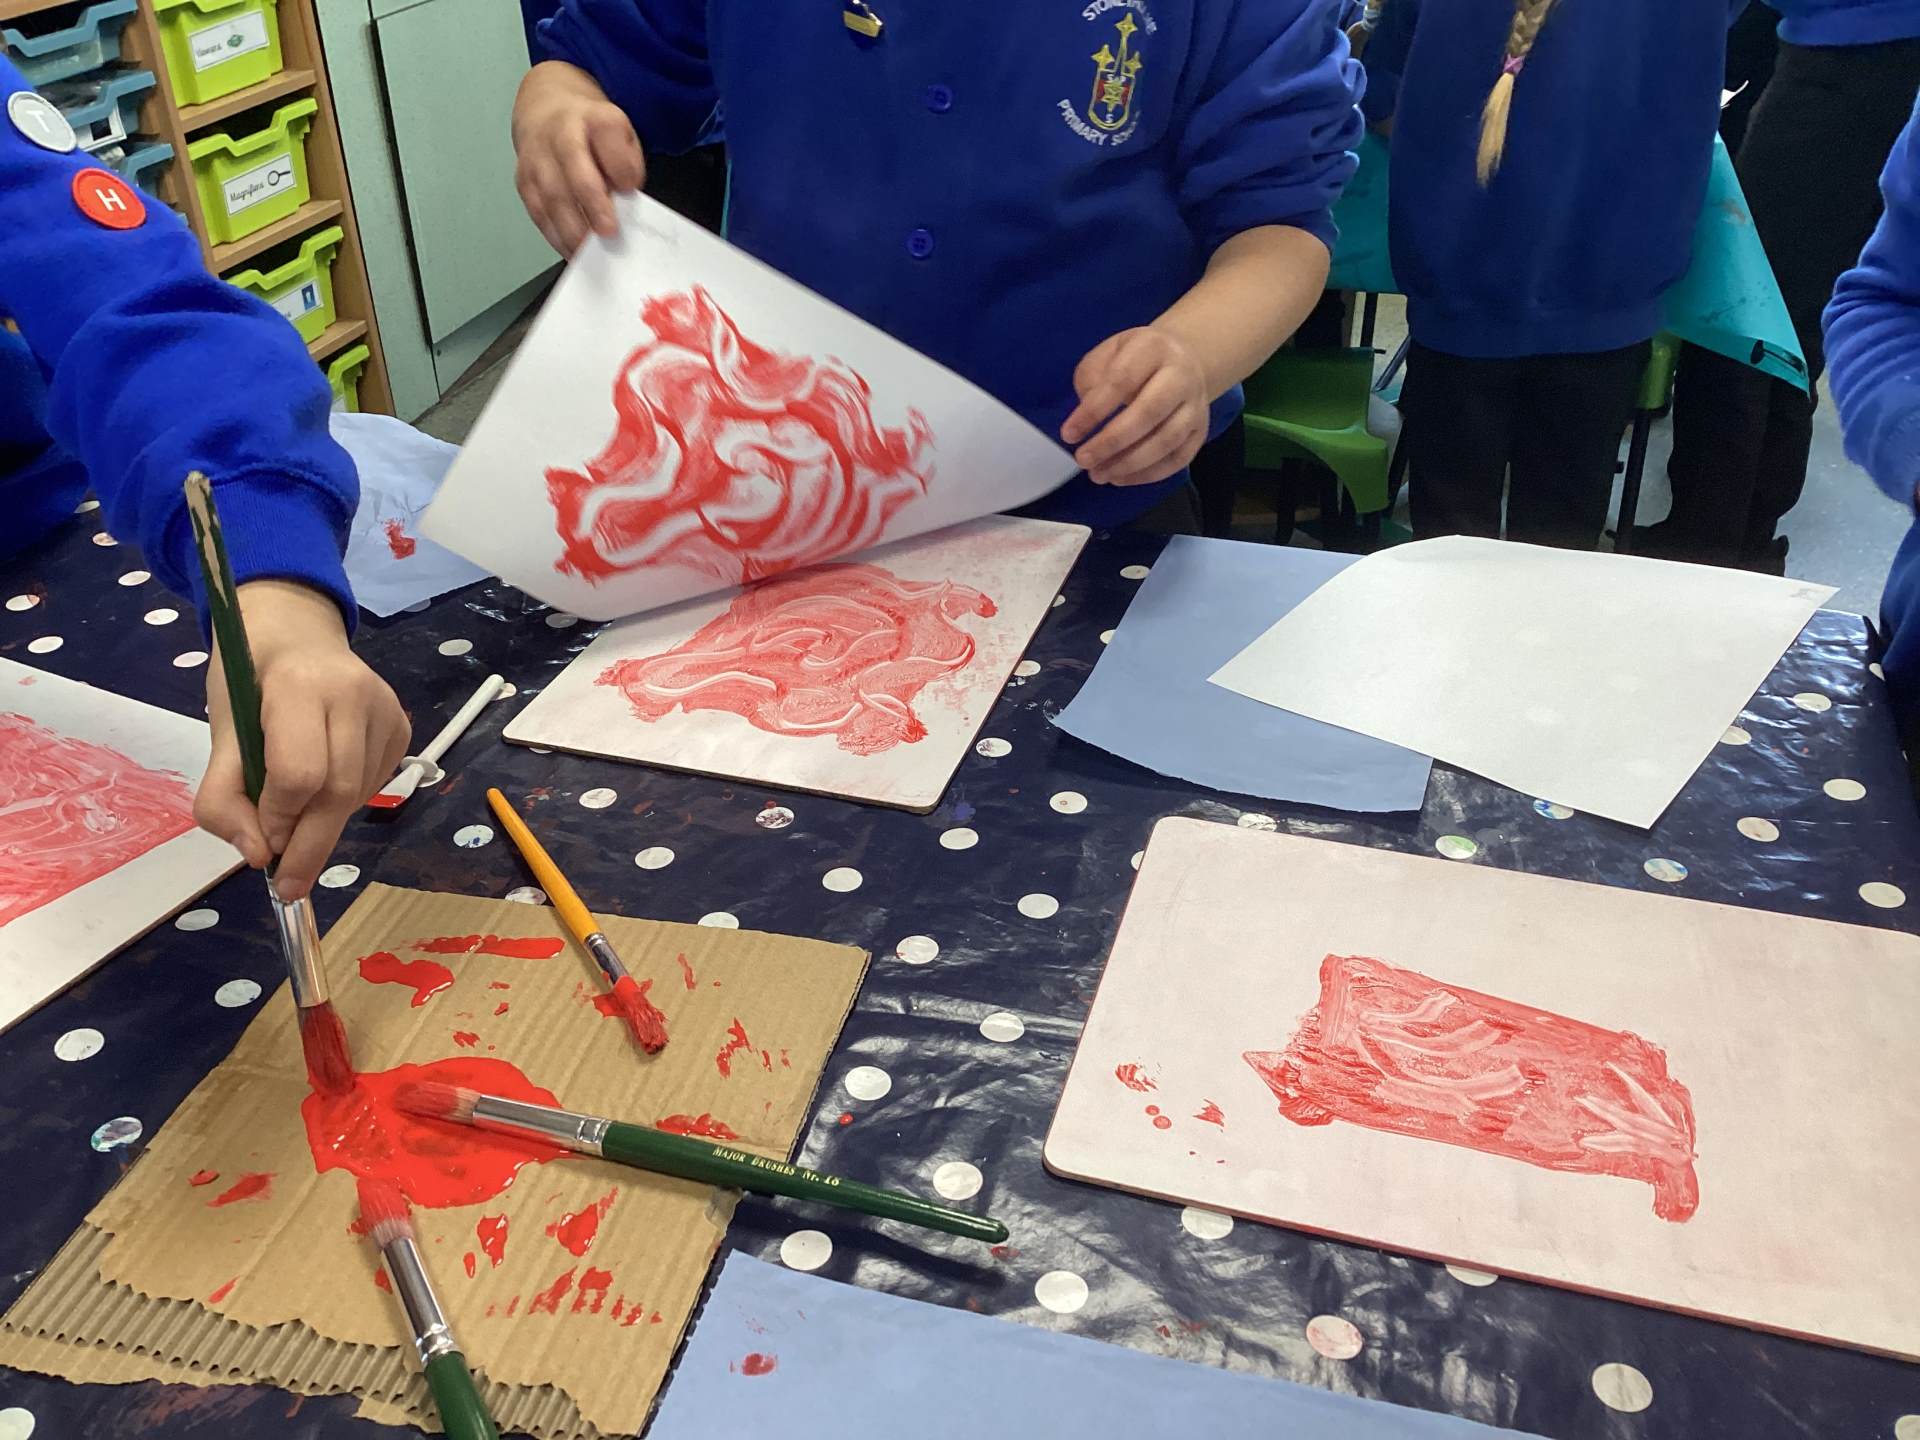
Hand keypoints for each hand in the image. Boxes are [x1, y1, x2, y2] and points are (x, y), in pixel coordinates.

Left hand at [195, 581, 410, 900]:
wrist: (295, 632)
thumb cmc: (249, 681)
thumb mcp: (221, 733)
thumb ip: (225, 797)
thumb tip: (258, 857)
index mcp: (299, 687)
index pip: (299, 774)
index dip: (278, 818)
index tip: (260, 844)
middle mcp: (355, 693)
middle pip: (338, 792)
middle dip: (309, 843)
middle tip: (286, 881)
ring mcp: (387, 708)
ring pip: (359, 794)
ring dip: (324, 821)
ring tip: (297, 810)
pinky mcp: (403, 724)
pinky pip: (375, 783)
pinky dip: (346, 802)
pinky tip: (326, 782)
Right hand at [512, 61, 646, 256]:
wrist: (546, 114)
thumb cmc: (592, 133)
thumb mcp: (622, 135)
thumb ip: (628, 164)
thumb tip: (624, 201)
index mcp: (594, 119)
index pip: (608, 135)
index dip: (621, 165)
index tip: (630, 189)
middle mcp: (561, 134)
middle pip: (573, 169)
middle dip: (592, 204)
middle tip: (609, 232)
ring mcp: (537, 158)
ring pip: (552, 197)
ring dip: (573, 230)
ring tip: (592, 251)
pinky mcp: (524, 182)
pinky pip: (539, 213)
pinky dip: (557, 237)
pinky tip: (573, 250)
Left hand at [1061, 326, 1210, 486]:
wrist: (1183, 360)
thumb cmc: (1134, 360)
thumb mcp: (1107, 354)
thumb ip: (1092, 380)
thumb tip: (1085, 420)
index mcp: (1153, 348)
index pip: (1121, 380)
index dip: (1093, 411)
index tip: (1068, 435)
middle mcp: (1181, 375)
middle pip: (1148, 413)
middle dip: (1111, 442)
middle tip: (1082, 459)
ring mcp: (1196, 405)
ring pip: (1166, 441)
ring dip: (1128, 464)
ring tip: (1098, 474)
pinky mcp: (1201, 431)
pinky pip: (1178, 459)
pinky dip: (1147, 474)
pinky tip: (1119, 478)